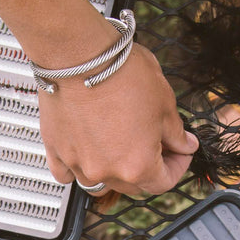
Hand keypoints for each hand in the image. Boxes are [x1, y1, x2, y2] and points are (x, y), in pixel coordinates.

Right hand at [38, 43, 197, 196]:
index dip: (178, 166)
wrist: (79, 54)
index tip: (180, 151)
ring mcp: (78, 163)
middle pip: (133, 185)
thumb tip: (184, 145)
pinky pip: (65, 172)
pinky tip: (86, 151)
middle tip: (154, 143)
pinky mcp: (55, 150)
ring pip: (99, 182)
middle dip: (148, 167)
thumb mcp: (164, 102)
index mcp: (138, 166)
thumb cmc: (121, 73)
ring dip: (113, 171)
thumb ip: (176, 133)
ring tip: (119, 146)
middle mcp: (106, 172)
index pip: (165, 182)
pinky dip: (77, 167)